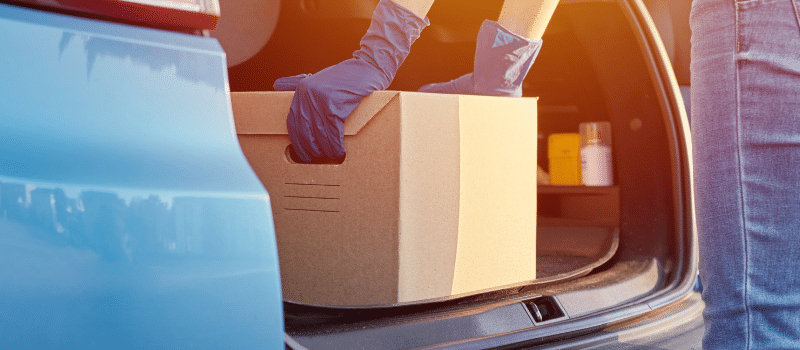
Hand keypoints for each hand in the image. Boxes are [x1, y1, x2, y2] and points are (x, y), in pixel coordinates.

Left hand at [272, 0, 428, 162]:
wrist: (368, 67)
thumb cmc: (345, 76)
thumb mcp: (317, 78)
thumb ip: (297, 82)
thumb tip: (276, 85)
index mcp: (301, 90)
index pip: (293, 122)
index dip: (297, 141)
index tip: (302, 153)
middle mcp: (308, 94)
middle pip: (305, 131)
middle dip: (310, 149)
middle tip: (316, 159)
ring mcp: (321, 100)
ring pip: (320, 135)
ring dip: (326, 150)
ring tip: (331, 157)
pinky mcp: (336, 105)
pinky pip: (333, 133)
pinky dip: (336, 146)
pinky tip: (340, 152)